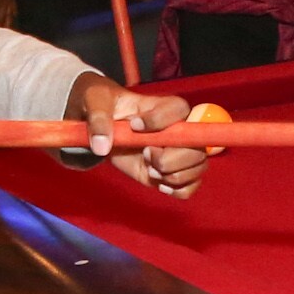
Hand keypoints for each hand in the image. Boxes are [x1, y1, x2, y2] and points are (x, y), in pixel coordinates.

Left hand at [67, 74, 206, 195]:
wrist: (102, 127)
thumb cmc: (104, 107)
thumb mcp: (95, 102)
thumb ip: (98, 120)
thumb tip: (101, 145)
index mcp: (164, 106)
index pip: (179, 109)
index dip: (161, 121)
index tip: (134, 126)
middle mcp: (179, 129)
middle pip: (196, 146)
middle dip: (170, 159)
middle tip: (146, 154)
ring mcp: (178, 153)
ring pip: (197, 168)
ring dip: (173, 175)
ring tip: (150, 169)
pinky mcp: (171, 172)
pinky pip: (190, 187)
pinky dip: (177, 190)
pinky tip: (158, 183)